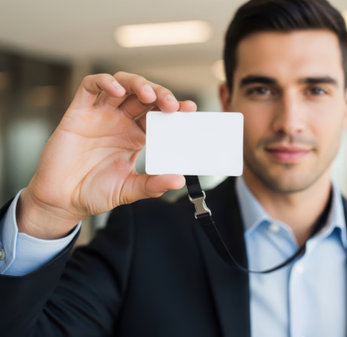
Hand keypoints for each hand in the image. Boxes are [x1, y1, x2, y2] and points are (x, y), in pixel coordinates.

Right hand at [17, 72, 195, 238]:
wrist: (63, 200)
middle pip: (143, 95)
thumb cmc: (95, 193)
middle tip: (171, 105)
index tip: (190, 109)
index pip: (158, 114)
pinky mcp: (78, 113)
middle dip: (160, 94)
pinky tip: (116, 90)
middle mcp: (120, 122)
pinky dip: (104, 82)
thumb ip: (152, 184)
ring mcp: (100, 115)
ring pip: (121, 85)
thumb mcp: (129, 190)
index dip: (174, 108)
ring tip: (149, 95)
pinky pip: (90, 87)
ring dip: (137, 84)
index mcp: (135, 137)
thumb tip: (178, 180)